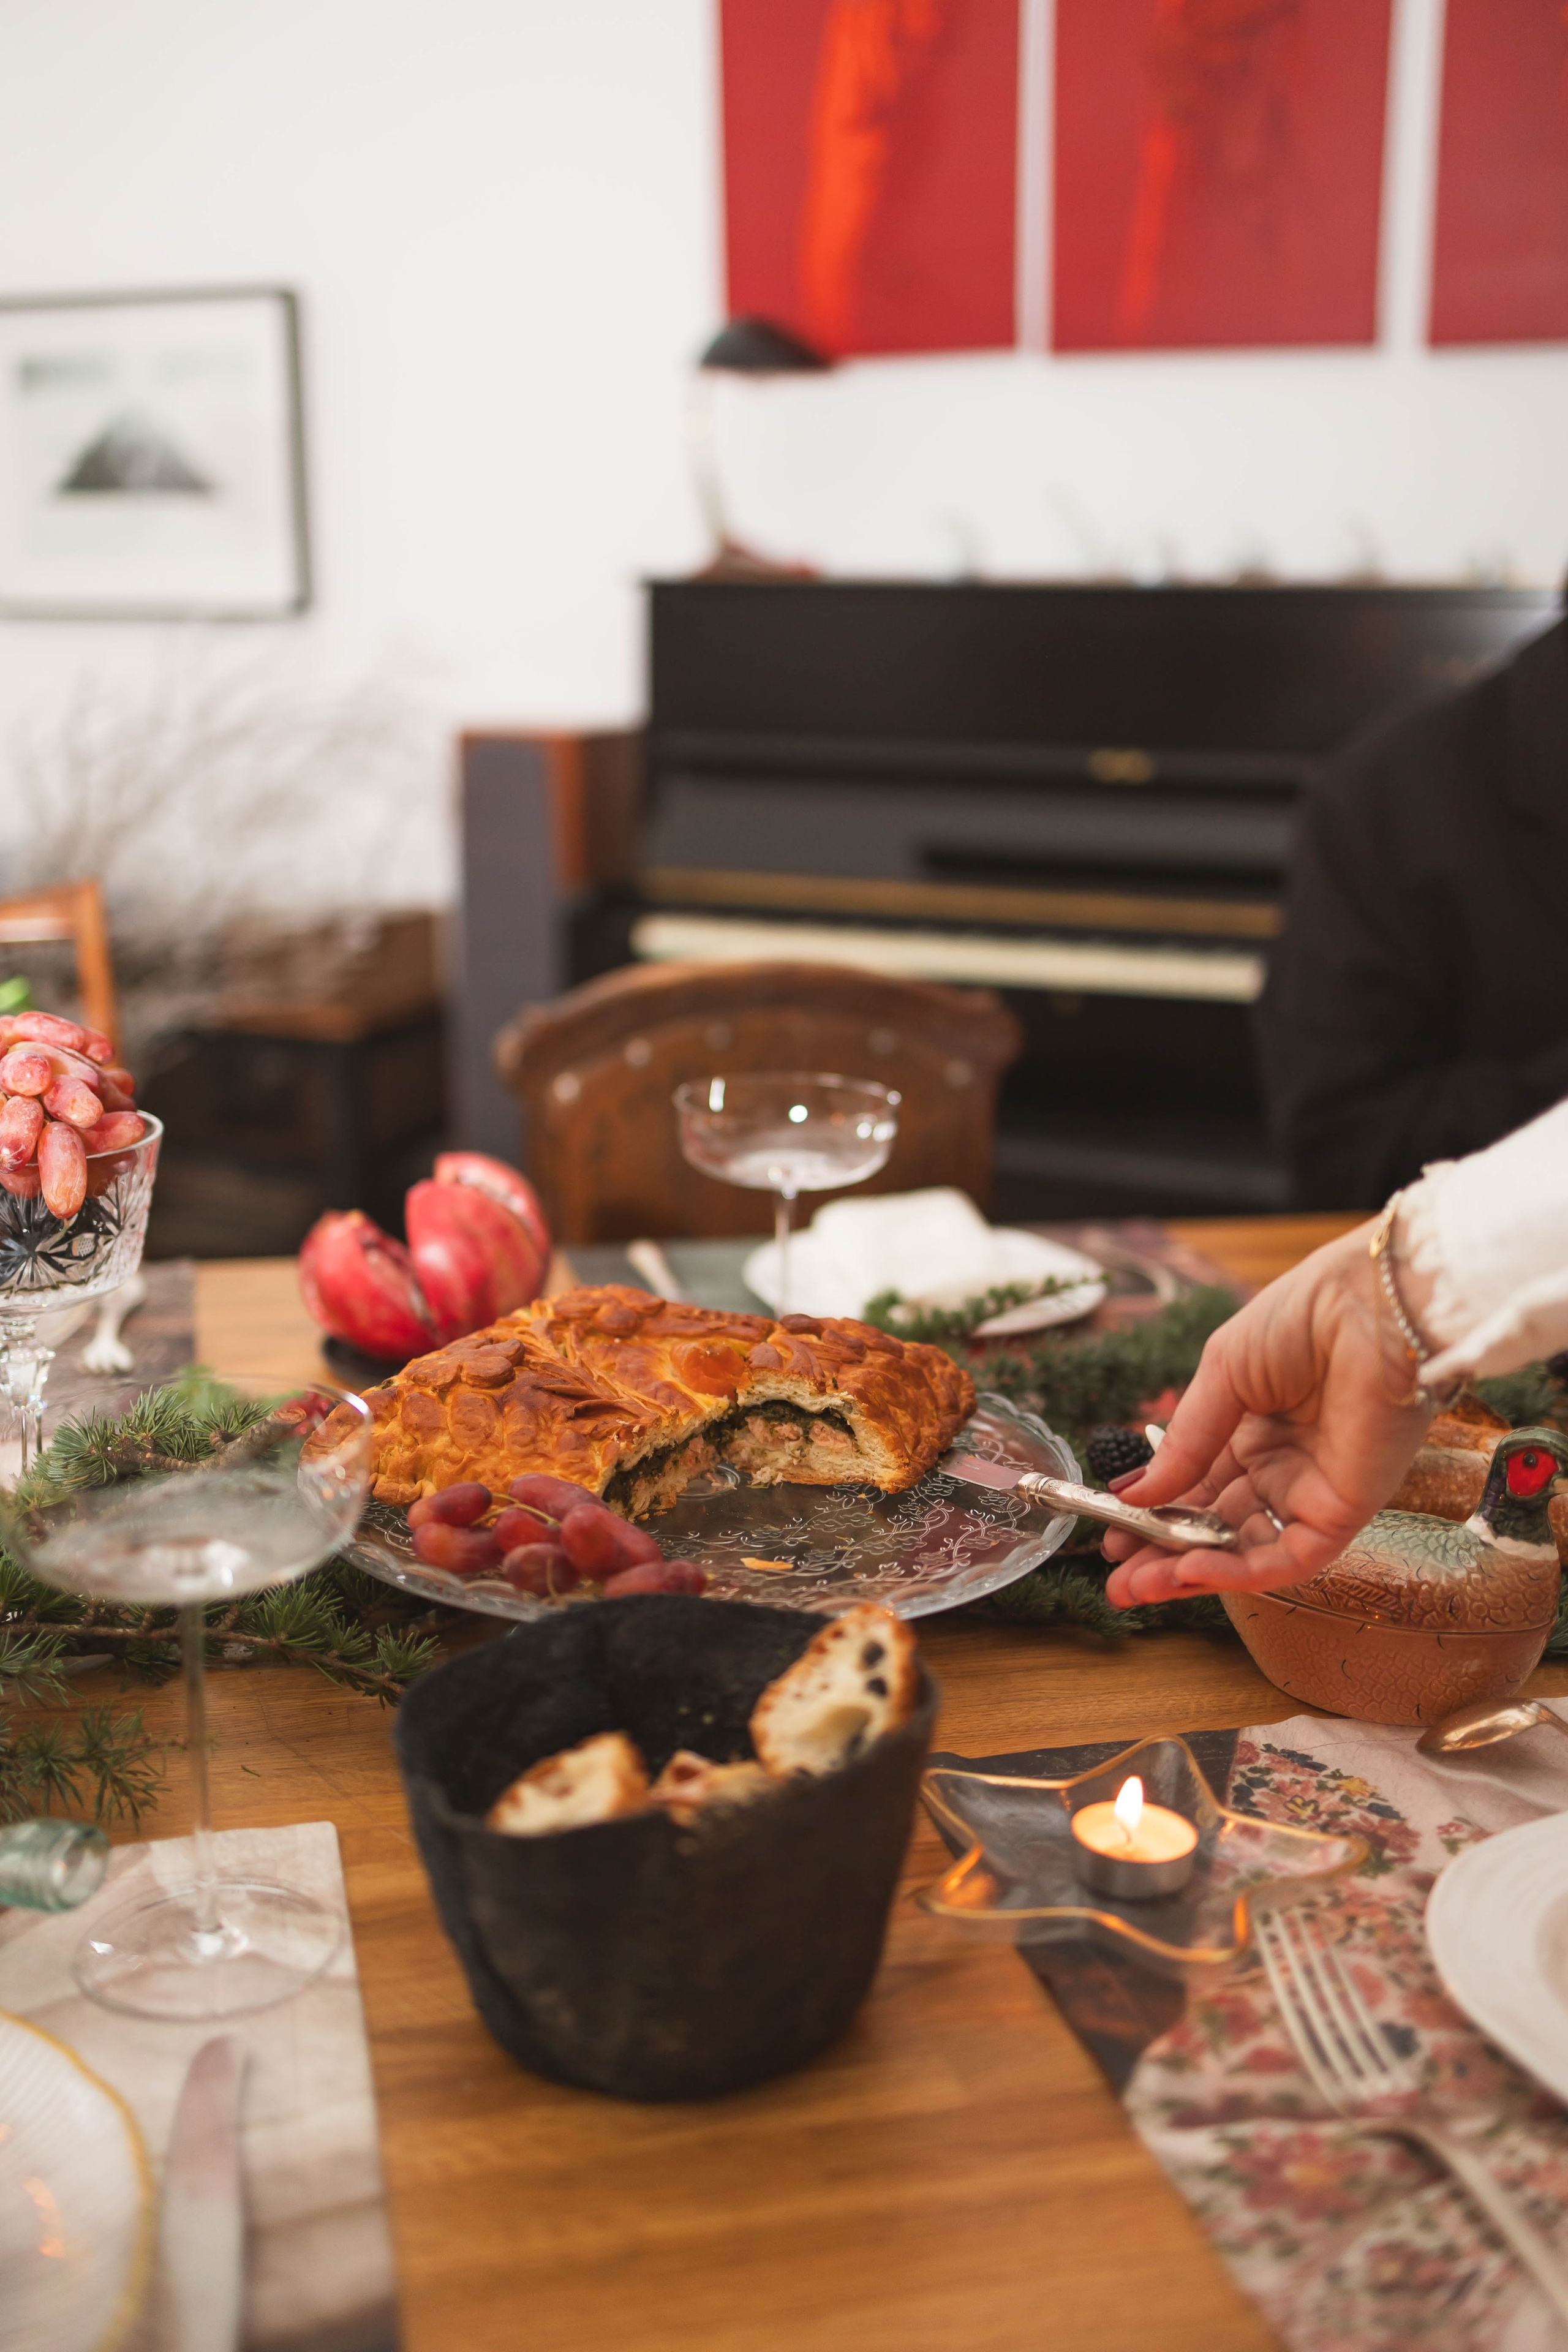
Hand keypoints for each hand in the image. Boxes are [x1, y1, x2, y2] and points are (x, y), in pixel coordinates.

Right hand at [1103, 1221, 1432, 1606]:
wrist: (1373, 1305)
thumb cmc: (1304, 1317)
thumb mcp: (1222, 1372)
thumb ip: (1185, 1441)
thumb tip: (1136, 1494)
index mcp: (1253, 1428)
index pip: (1198, 1488)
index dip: (1155, 1516)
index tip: (1111, 1535)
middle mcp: (1282, 1466)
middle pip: (1216, 1527)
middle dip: (1164, 1556)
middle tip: (1118, 1582)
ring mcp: (1312, 1491)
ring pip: (1245, 1552)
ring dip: (1190, 1574)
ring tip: (1136, 1588)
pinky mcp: (1344, 1511)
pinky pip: (1287, 1557)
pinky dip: (1238, 1572)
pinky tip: (1188, 1570)